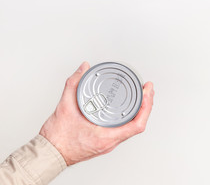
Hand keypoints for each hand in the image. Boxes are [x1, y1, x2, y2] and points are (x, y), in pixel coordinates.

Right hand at [39, 62, 154, 165]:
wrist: (50, 153)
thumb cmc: (58, 138)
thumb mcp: (65, 106)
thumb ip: (74, 84)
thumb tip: (83, 68)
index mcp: (106, 137)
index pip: (137, 125)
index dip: (146, 106)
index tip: (148, 91)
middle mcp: (110, 142)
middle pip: (138, 125)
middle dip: (146, 105)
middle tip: (148, 89)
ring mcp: (109, 143)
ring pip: (132, 128)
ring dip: (140, 111)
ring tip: (143, 96)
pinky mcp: (105, 141)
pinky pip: (124, 129)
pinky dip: (130, 116)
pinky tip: (130, 107)